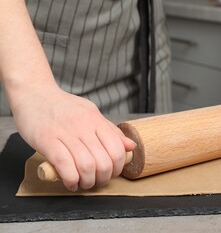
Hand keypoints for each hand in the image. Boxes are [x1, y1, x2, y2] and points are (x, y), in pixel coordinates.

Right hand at [11, 84, 135, 190]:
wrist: (34, 92)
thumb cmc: (63, 106)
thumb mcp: (91, 112)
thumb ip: (110, 130)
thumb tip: (131, 146)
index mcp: (96, 120)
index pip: (117, 149)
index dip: (118, 167)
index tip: (112, 173)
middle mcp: (83, 126)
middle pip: (104, 161)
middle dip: (103, 178)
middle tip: (97, 181)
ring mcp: (65, 133)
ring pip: (86, 165)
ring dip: (87, 181)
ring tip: (83, 183)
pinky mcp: (46, 140)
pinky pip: (64, 164)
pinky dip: (70, 179)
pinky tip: (70, 183)